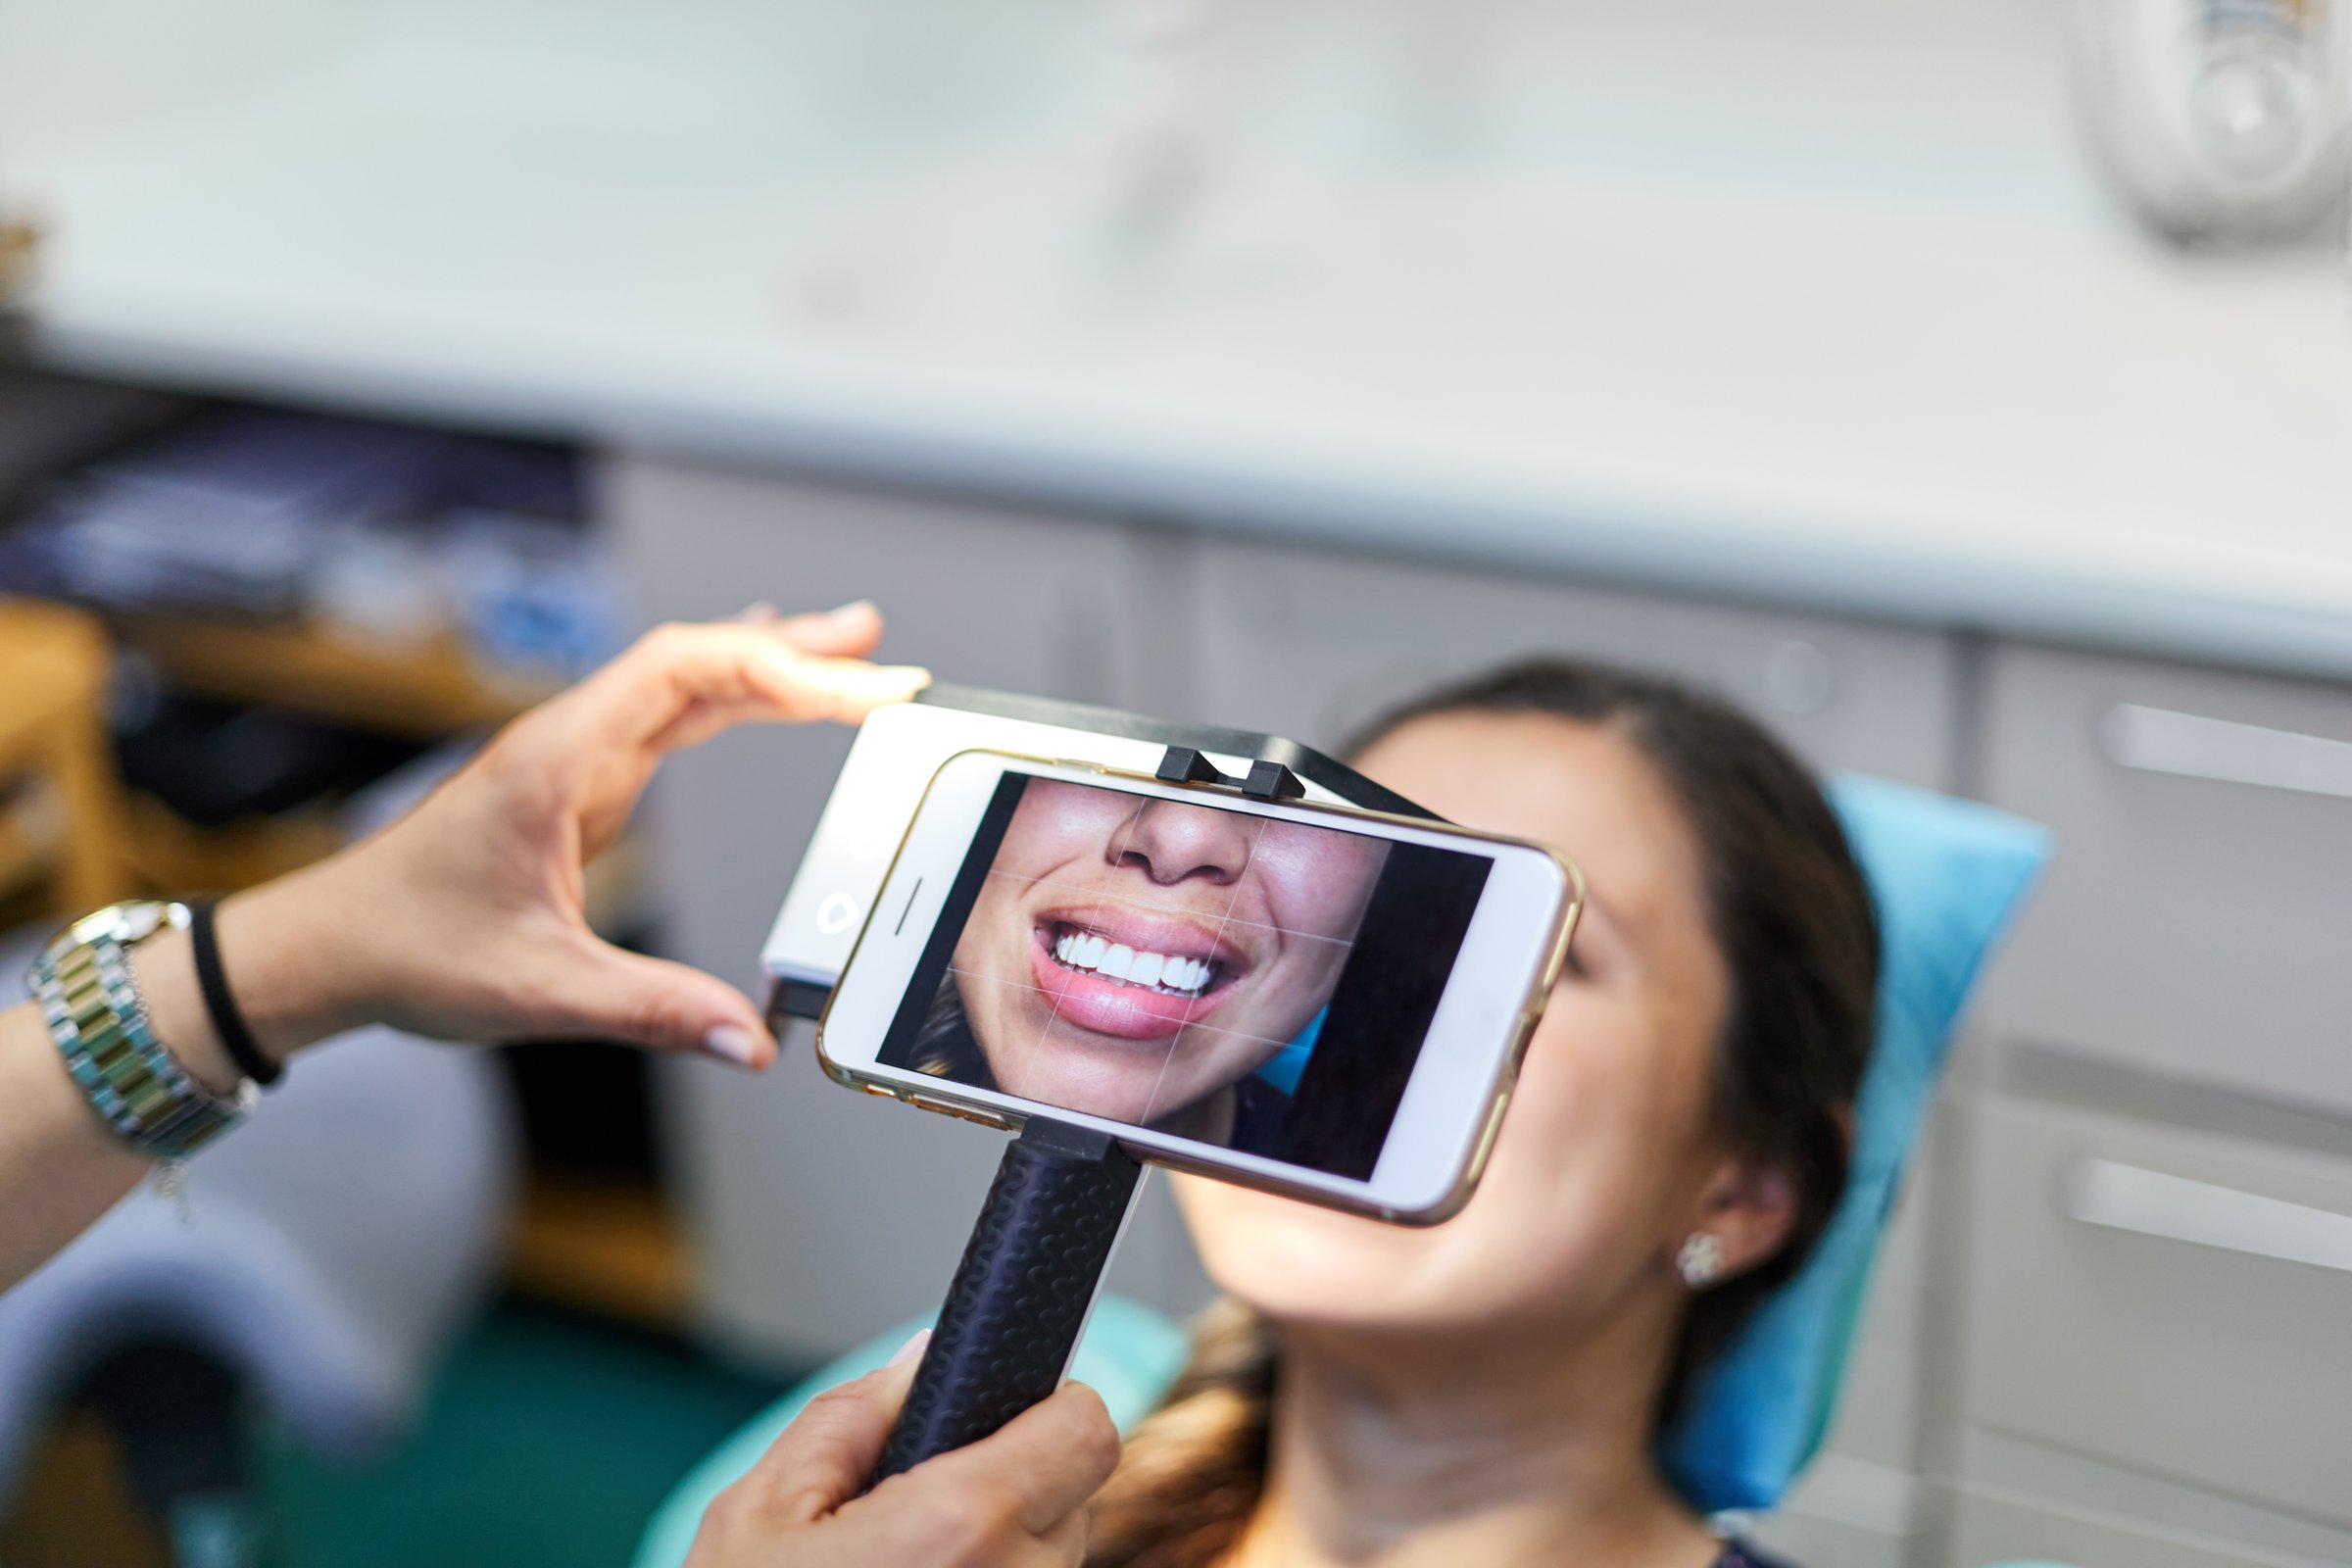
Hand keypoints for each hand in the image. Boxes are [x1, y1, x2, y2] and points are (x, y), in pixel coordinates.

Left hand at [208, 603, 926, 1069]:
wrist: (329, 949)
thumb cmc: (407, 950)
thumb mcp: (538, 989)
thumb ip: (651, 1009)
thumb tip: (748, 1037)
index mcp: (558, 762)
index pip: (682, 672)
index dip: (777, 665)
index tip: (852, 684)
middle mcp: (570, 743)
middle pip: (697, 663)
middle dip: (793, 650)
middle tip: (878, 647)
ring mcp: (574, 760)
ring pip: (685, 685)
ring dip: (768, 666)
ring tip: (849, 655)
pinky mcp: (578, 787)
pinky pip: (669, 719)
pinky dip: (731, 698)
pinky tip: (762, 689)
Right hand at [685, 1337, 1121, 1567]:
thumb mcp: (757, 1515)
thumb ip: (850, 1420)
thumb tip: (921, 1362)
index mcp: (960, 1528)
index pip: (1088, 1433)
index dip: (1051, 1410)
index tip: (1009, 1413)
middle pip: (1071, 1501)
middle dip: (1013, 1489)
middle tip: (921, 1512)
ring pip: (1050, 1566)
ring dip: (999, 1555)